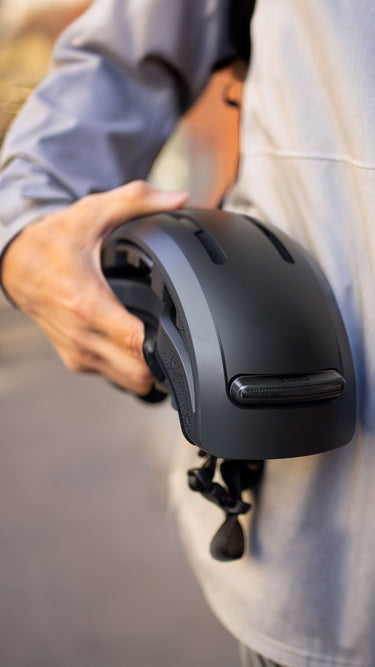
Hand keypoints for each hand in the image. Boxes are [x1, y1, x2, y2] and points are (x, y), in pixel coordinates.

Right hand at [1, 181, 188, 393]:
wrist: (15, 264)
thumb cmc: (53, 241)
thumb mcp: (93, 212)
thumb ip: (138, 201)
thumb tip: (179, 197)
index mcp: (89, 305)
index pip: (138, 344)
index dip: (167, 343)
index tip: (184, 332)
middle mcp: (83, 337)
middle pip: (140, 375)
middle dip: (164, 360)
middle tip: (178, 336)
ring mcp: (78, 353)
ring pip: (129, 383)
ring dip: (149, 367)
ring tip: (160, 340)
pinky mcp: (76, 360)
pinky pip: (114, 376)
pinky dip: (130, 367)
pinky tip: (136, 343)